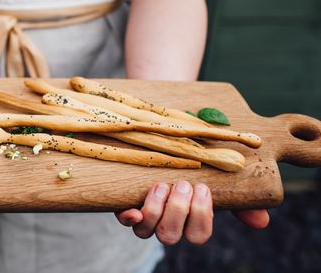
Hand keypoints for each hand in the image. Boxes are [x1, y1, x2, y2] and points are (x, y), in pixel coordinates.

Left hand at [116, 181, 268, 244]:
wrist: (154, 151)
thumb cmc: (190, 169)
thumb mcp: (214, 178)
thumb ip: (237, 199)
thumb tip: (262, 220)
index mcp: (188, 221)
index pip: (198, 235)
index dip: (201, 217)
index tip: (203, 189)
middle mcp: (165, 224)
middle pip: (171, 235)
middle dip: (179, 210)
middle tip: (184, 183)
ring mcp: (144, 218)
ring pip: (148, 231)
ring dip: (156, 209)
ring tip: (162, 185)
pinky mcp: (125, 207)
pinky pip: (124, 221)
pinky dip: (128, 218)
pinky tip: (132, 210)